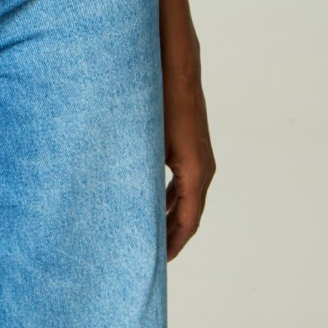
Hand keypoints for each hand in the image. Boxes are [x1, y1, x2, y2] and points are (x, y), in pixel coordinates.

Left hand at [161, 39, 215, 259]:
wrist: (175, 64)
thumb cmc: (159, 99)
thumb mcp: (147, 141)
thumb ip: (142, 175)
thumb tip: (125, 206)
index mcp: (195, 172)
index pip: (187, 222)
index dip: (172, 245)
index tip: (155, 263)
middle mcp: (202, 167)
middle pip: (188, 215)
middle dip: (170, 236)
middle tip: (147, 256)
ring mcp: (199, 156)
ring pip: (186, 198)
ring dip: (170, 217)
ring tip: (148, 234)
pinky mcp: (190, 145)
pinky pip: (183, 180)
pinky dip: (171, 197)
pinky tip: (153, 201)